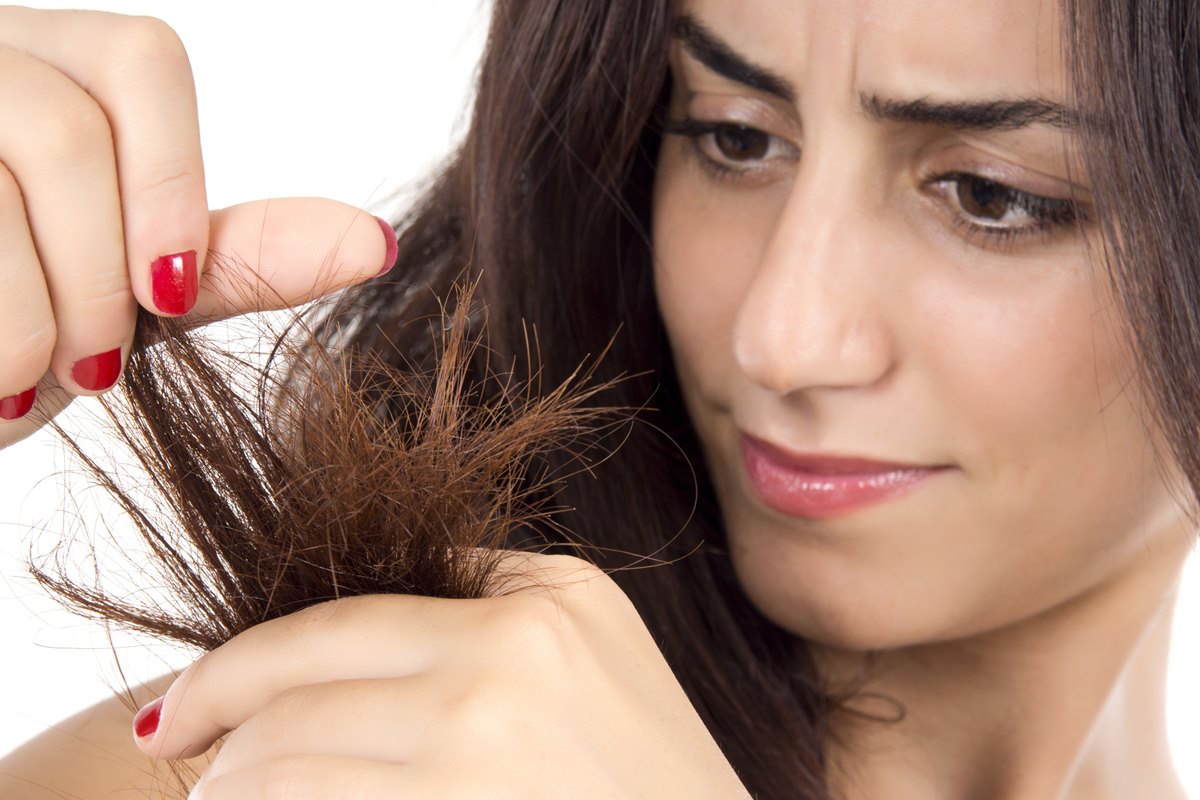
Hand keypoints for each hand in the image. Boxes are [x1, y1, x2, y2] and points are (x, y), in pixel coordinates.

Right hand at [0, 7, 395, 447]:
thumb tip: (375, 240)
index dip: (171, 182)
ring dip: (27, 312)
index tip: (171, 295)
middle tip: (93, 370)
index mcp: (47, 64)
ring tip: (17, 380)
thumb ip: (231, 258)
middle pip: (66, 126)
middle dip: (97, 276)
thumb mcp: (129, 292)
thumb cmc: (10, 331)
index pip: (143, 58)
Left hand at [133, 553, 751, 798]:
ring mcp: (480, 757)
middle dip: (214, 734)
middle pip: (295, 692)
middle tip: (188, 764)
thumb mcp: (594, 637)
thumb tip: (344, 604)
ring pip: (285, 771)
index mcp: (537, 605)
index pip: (338, 620)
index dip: (239, 665)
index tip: (189, 707)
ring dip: (231, 795)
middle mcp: (505, 665)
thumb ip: (489, 593)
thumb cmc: (656, 773)